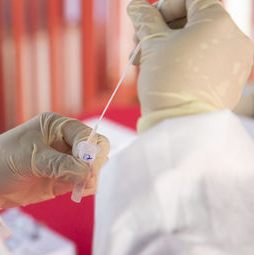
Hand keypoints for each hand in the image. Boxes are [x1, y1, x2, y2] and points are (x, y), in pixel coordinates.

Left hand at [0, 112, 109, 211]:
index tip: (84, 168)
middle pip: (95, 150)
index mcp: (56, 126)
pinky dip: (84, 188)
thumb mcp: (29, 158)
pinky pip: (83, 182)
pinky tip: (76, 192)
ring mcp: (64, 161)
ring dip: (90, 179)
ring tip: (79, 189)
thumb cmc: (1, 160)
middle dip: (93, 165)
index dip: (90, 151)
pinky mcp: (62, 179)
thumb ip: (58, 164)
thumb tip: (86, 173)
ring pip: (91, 168)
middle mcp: (64, 141)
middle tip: (85, 181)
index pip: (87, 135)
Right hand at [128, 0, 253, 131]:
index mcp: (218, 21)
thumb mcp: (152, 44)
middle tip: (139, 43)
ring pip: (199, 41)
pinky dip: (185, 60)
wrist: (182, 125)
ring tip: (145, 61)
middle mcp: (235, 37)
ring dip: (170, 45)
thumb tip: (136, 6)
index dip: (163, 7)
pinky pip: (207, 59)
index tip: (145, 22)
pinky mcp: (231, 79)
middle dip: (163, 29)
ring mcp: (237, 60)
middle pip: (195, 19)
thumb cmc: (168, 82)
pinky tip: (164, 72)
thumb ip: (145, 20)